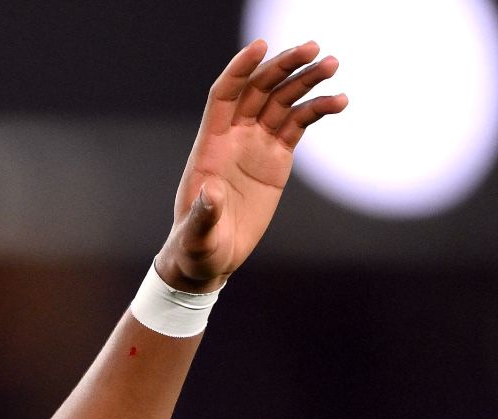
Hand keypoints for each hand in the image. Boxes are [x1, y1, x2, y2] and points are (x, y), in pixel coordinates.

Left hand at [156, 39, 346, 292]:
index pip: (225, 95)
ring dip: (306, 81)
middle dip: (284, 67)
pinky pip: (299, 124)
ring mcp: (257, 145)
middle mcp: (234, 138)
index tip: (261, 46)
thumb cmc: (196, 245)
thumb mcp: (198, 233)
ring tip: (332, 65)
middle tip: (314, 48)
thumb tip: (211, 192)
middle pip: (259, 90)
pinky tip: (339, 101)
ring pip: (283, 101)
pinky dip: (317, 109)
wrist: (211, 256)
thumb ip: (204, 212)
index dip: (240, 69)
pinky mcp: (276, 158)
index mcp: (210, 147)